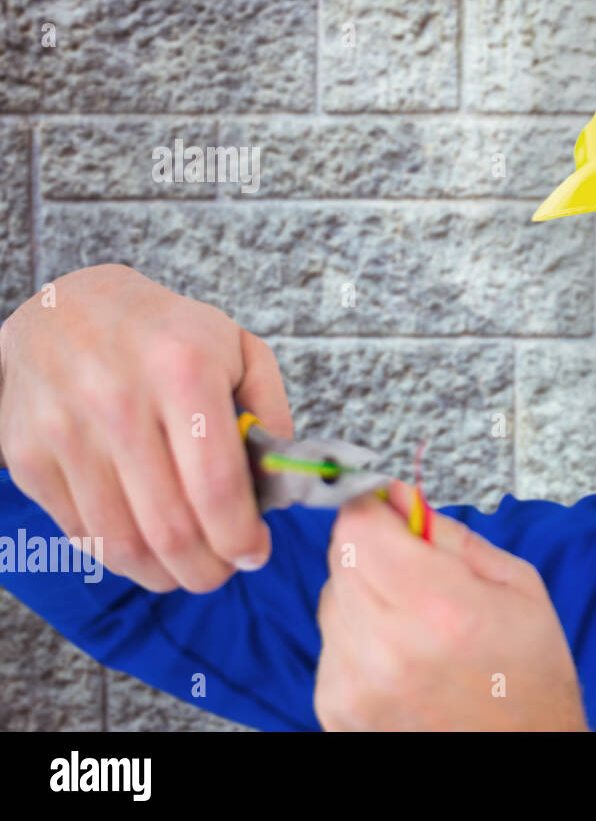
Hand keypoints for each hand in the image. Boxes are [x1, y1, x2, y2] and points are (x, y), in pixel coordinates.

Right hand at [0, 264, 293, 591]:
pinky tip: (148, 548)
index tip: (256, 553)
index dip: (241, 538)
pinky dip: (121, 557)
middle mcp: (118, 401)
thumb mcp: (237, 348)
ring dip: (166, 574)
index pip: (217, 486)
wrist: (64, 307)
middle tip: (226, 570)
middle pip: (170, 528)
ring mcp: (64, 432)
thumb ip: (270, 412)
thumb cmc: (166, 333)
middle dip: (208, 569)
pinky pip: (81, 533)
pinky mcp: (27, 456)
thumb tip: (280, 483)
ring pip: (122, 543)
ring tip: (191, 568)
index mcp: (182, 371)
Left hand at [315, 481, 589, 730]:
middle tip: (418, 573)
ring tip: (415, 624)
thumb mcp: (516, 585)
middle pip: (340, 558)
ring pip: (332, 600)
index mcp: (441, 609)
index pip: (358, 527)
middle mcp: (387, 650)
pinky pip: (331, 643)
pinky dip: (359, 638)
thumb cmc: (530, 675)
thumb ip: (449, 534)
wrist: (523, 750)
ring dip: (365, 595)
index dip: (376, 509)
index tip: (394, 514)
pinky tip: (402, 656)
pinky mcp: (336, 709)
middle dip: (375, 550)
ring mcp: (354, 686)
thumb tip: (399, 496)